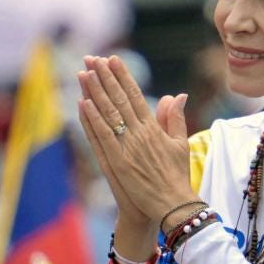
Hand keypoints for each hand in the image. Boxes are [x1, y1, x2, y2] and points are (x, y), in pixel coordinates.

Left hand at [76, 56, 195, 228]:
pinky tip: (82, 103)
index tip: (112, 59)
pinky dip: (91, 120)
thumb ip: (175, 118)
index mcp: (154, 128)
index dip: (123, 76)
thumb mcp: (181, 144)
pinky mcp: (116, 162)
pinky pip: (101, 137)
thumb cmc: (177, 176)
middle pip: (118, 99)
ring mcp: (126, 147)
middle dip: (105, 77)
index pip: (135, 95)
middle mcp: (139, 134)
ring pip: (107, 114)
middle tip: (92, 58)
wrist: (172, 205)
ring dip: (94, 92)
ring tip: (84, 73)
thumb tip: (177, 95)